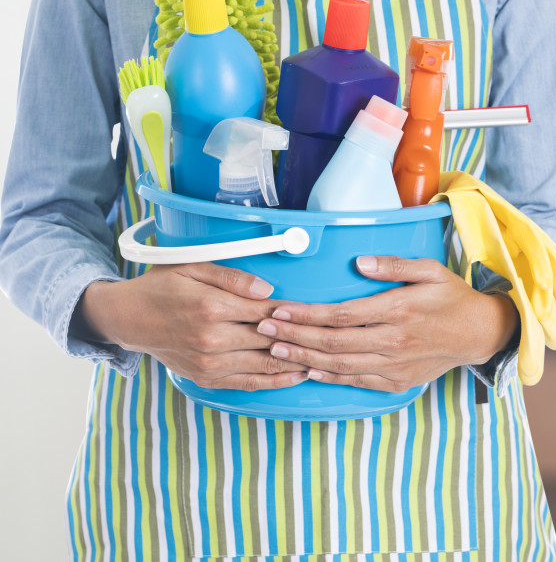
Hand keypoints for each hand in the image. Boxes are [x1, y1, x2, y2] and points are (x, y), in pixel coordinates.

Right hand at [80, 263, 307, 390]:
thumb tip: (268, 291)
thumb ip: (233, 278)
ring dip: (297, 362)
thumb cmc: (162, 287)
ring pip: (265, 365)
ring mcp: (210, 364)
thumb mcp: (194, 267)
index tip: (318, 312)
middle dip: (303, 338)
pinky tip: (299, 375)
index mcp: (211, 307)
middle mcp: (212, 339)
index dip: (296, 313)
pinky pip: (250, 383)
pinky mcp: (207, 379)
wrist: (129, 318)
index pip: (268, 311)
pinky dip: (277, 381)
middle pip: (271, 340)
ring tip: (325, 356)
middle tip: (332, 335)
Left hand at [257, 256, 518, 391]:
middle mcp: (394, 340)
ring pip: (340, 365)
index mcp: (399, 310)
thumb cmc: (453, 297)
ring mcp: (395, 364)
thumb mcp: (430, 270)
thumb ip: (394, 265)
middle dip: (294, 336)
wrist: (479, 333)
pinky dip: (331, 377)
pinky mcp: (398, 381)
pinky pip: (358, 380)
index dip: (307, 314)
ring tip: (276, 349)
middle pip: (333, 342)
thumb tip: (359, 263)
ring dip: (304, 358)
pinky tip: (309, 369)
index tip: (280, 309)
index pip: (342, 314)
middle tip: (264, 329)